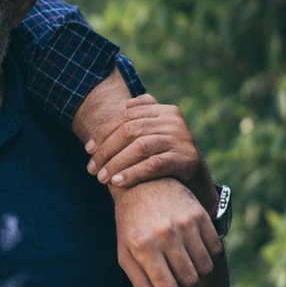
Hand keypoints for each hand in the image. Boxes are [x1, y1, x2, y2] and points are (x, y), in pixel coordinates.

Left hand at [86, 95, 213, 208]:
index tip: (88, 149)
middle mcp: (174, 121)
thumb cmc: (169, 157)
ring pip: (140, 147)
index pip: (126, 117)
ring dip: (116, 163)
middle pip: (130, 131)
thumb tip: (126, 104)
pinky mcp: (187, 159)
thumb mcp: (157, 134)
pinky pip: (154, 164)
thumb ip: (143, 117)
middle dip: (106, 150)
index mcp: (165, 111)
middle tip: (92, 169)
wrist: (198, 182)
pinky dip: (133, 173)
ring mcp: (182, 139)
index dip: (103, 133)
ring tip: (102, 178)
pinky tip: (118, 182)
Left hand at [113, 178, 220, 286]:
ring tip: (183, 270)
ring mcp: (185, 224)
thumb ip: (141, 283)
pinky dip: (208, 259)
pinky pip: (214, 250)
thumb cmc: (129, 224)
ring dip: (197, 277)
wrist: (142, 183)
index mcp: (143, 247)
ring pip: (204, 269)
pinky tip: (193, 254)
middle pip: (189, 282)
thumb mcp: (126, 254)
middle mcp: (166, 235)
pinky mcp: (200, 215)